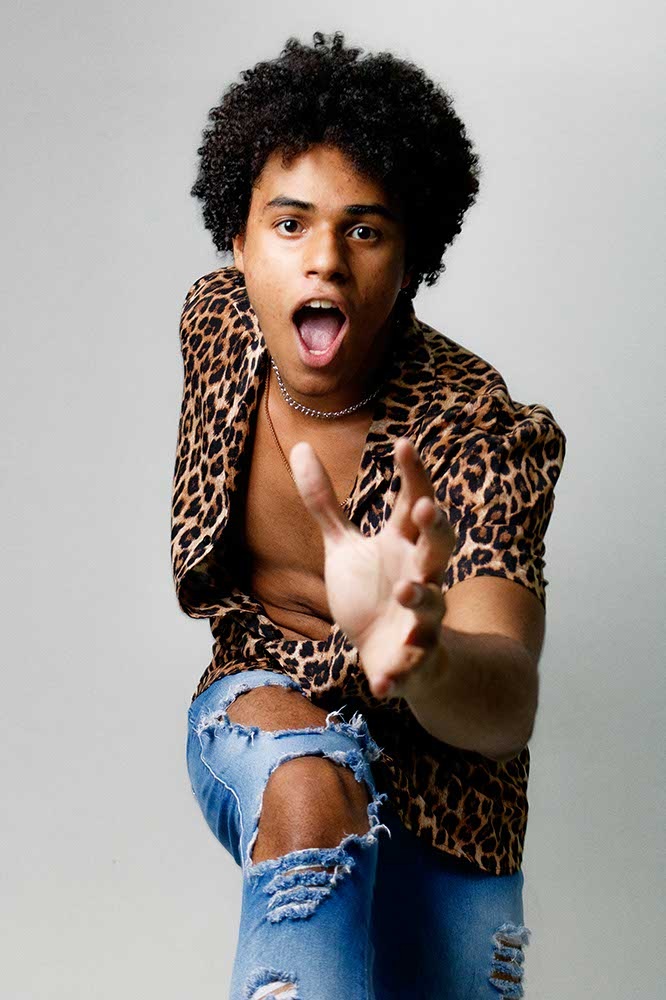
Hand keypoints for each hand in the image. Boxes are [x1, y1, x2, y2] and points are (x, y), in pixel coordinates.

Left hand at [289, 437, 456, 699]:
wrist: (392, 654)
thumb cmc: (373, 592)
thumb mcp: (344, 546)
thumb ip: (325, 503)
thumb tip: (299, 446)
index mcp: (404, 546)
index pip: (415, 504)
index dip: (413, 476)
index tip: (403, 443)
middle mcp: (420, 577)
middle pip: (438, 549)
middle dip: (436, 530)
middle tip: (428, 509)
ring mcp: (420, 619)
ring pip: (430, 607)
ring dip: (421, 599)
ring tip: (405, 590)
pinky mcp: (411, 659)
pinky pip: (411, 665)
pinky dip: (399, 675)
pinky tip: (383, 682)